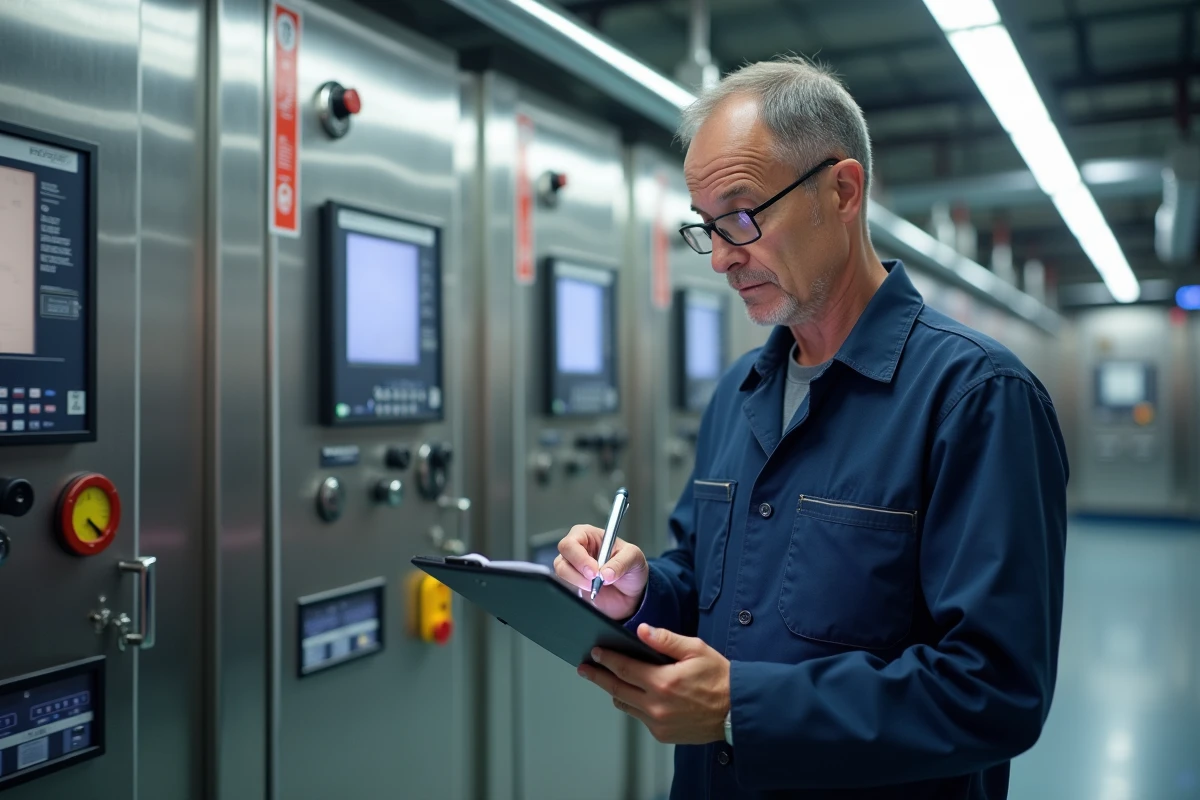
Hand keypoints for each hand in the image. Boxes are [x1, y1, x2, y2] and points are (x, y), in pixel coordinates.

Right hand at [555, 524, 647, 619]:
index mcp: (588, 535)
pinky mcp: (572, 584)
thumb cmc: (631, 567)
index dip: (579, 557)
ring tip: (596, 586)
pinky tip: (593, 591)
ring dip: (578, 582)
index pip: (572, 542)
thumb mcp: (634, 557)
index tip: (594, 571)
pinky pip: (566, 587)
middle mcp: (577, 549)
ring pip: (562, 573)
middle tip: (594, 579)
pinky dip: (578, 591)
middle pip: (562, 557)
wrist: (632, 593)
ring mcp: (573, 567)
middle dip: (577, 571)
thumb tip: (606, 573)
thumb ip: (621, 562)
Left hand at [579, 623, 729, 744]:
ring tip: (607, 680)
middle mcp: (656, 705)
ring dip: (614, 692)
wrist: (736, 711)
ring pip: (625, 705)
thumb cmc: (719, 678)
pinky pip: (639, 718)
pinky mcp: (663, 735)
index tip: (595, 653)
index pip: (623, 668)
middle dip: (598, 677)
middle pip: (616, 689)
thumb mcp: (696, 650)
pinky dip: (634, 705)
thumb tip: (642, 631)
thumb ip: (666, 640)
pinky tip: (635, 695)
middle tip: (585, 669)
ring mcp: (658, 723)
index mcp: (663, 682)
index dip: (606, 659)